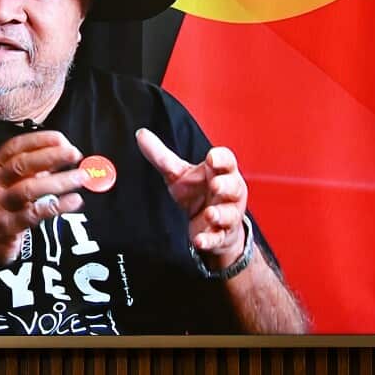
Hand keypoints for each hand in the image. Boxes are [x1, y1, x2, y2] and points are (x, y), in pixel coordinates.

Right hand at [0, 131, 87, 269]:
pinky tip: (74, 201)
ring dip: (58, 181)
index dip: (39, 140)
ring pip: (29, 189)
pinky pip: (35, 214)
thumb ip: (27, 171)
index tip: (62, 138)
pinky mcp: (6, 227)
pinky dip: (57, 206)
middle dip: (51, 156)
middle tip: (75, 153)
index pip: (15, 147)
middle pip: (22, 164)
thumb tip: (59, 157)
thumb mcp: (2, 184)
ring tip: (80, 177)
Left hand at [135, 128, 249, 270]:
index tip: (211, 158)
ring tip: (210, 214)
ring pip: (229, 214)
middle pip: (233, 186)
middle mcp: (229, 193)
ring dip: (220, 214)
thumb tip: (141, 134)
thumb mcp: (179, 174)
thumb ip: (161, 155)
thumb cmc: (198, 193)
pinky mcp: (220, 236)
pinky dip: (209, 240)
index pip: (226, 161)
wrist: (211, 226)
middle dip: (225, 185)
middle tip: (215, 185)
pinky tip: (200, 239)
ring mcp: (227, 215)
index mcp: (221, 173)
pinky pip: (218, 238)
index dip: (221, 159)